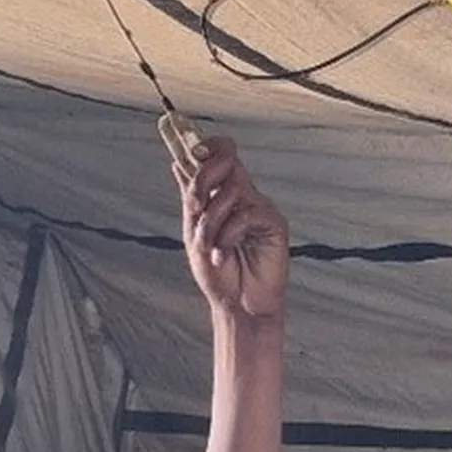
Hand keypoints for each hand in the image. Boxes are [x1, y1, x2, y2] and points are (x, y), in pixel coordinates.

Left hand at [173, 137, 288, 319]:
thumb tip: (177, 163)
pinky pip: (246, 214)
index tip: (190, 151)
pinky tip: (224, 254)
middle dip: (203, 178)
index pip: (220, 155)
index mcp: (223, 195)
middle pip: (227, 160)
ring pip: (232, 189)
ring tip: (209, 246)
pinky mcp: (274, 223)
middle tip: (194, 206)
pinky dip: (228, 235)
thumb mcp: (194, 233)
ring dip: (211, 220)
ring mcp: (259, 208)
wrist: (237, 306)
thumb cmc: (219, 274)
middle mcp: (243, 196)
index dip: (207, 145)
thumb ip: (191, 198)